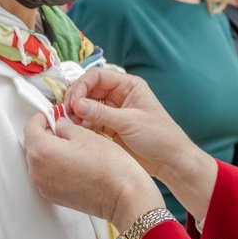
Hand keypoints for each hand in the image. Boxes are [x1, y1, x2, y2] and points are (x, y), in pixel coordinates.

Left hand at [24, 115, 162, 231]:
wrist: (122, 196)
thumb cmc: (109, 168)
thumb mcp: (85, 135)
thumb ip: (65, 126)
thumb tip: (59, 124)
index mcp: (42, 152)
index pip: (31, 127)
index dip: (44, 116)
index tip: (54, 114)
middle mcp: (37, 172)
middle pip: (33, 145)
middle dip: (46, 134)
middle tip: (65, 127)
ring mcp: (44, 187)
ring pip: (39, 161)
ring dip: (50, 151)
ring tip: (74, 147)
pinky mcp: (53, 196)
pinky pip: (47, 176)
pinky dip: (55, 166)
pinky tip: (75, 162)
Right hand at [64, 69, 217, 220]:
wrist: (170, 162)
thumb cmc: (159, 136)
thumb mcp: (129, 122)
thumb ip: (101, 113)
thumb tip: (76, 104)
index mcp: (128, 86)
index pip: (97, 76)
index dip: (81, 86)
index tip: (72, 101)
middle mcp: (119, 96)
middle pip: (89, 90)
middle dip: (76, 100)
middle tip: (67, 113)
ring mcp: (113, 112)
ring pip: (87, 106)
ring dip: (77, 114)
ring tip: (71, 124)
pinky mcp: (109, 128)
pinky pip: (89, 122)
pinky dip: (82, 126)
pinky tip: (78, 132)